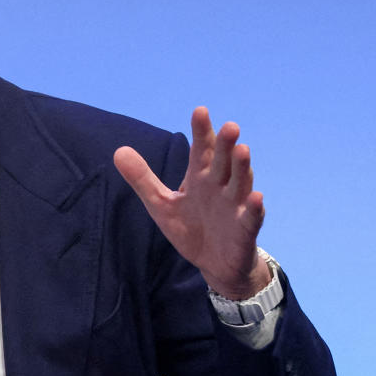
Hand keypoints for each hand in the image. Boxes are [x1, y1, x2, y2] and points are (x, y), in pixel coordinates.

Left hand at [114, 107, 269, 299]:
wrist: (214, 264)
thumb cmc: (191, 228)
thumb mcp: (161, 204)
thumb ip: (142, 179)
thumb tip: (118, 151)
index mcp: (201, 178)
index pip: (202, 150)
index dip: (201, 132)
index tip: (200, 110)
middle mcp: (221, 187)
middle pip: (224, 162)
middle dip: (226, 145)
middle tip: (229, 126)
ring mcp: (235, 207)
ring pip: (240, 184)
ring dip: (242, 168)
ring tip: (243, 150)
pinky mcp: (245, 230)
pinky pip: (251, 218)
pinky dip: (254, 208)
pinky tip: (257, 197)